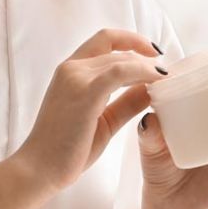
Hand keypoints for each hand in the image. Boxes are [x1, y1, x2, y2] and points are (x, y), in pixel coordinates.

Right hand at [13, 28, 168, 192]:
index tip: (153, 53)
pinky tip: (158, 81)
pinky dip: (142, 72)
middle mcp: (71, 68)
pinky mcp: (85, 93)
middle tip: (168, 71)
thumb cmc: (67, 149)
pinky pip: (120, 72)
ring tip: (167, 78)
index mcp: (70, 71)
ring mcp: (76, 78)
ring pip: (120, 58)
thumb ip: (125, 102)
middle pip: (116, 48)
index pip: (104, 40)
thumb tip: (152, 89)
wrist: (40, 168)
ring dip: (147, 64)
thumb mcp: (103, 120)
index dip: (132, 40)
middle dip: (146, 54)